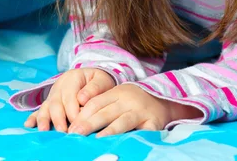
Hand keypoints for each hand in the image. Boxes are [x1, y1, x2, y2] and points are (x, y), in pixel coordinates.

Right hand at [23, 67, 115, 131]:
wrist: (94, 78)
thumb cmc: (99, 81)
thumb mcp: (101, 80)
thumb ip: (94, 88)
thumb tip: (81, 99)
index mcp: (73, 78)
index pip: (70, 95)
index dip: (73, 110)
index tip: (78, 122)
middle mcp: (60, 85)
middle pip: (56, 102)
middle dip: (59, 118)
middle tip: (64, 132)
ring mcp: (53, 94)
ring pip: (46, 106)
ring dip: (44, 119)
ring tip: (45, 131)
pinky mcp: (49, 103)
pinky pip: (39, 109)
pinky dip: (33, 117)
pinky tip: (28, 124)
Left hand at [68, 83, 202, 137]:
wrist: (166, 99)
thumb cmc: (134, 102)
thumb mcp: (118, 98)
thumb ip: (102, 105)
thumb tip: (77, 121)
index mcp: (117, 92)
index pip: (96, 102)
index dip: (83, 114)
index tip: (71, 126)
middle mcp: (128, 100)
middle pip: (105, 112)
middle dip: (89, 124)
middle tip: (75, 134)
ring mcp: (141, 111)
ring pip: (122, 121)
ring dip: (108, 131)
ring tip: (96, 140)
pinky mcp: (153, 123)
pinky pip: (141, 132)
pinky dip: (132, 137)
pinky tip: (123, 144)